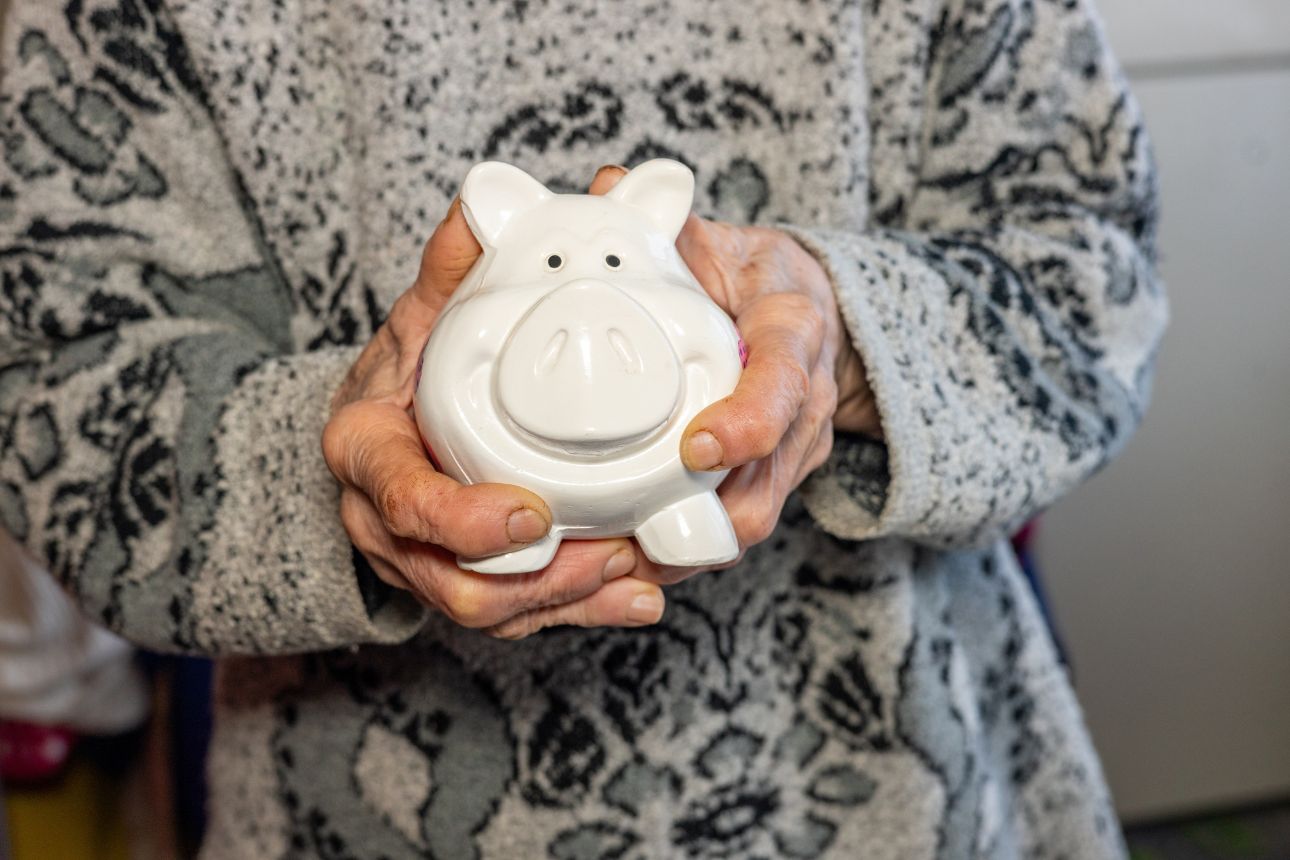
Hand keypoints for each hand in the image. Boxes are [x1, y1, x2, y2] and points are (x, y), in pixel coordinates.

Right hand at [322, 199, 665, 637]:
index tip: (533, 512)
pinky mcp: (463, 580)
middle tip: (610, 549)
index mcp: (367, 449)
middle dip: (535, 578)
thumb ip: (458, 261)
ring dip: (564, 600)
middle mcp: (383, 519)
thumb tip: (488, 197)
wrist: (397, 413)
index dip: (464, 519)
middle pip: (450, 579)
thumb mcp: (428, 306)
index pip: (402, 498)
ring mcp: (421, 559)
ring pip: (487, 609)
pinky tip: (633, 597)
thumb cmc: (414, 360)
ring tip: (633, 574)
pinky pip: (515, 613)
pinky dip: (575, 610)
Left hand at [585, 166, 878, 586]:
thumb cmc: (752, 277)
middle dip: (709, 516)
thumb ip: (667, 223)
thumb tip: (608, 187)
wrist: (804, 315)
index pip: (787, 380)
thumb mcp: (721, 240)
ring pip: (752, 516)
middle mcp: (805, 402)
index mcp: (796, 331)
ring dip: (691, 547)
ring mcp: (794, 449)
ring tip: (622, 562)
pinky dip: (688, 549)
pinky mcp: (773, 479)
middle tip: (635, 536)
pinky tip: (632, 559)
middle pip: (771, 476)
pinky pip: (734, 525)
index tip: (700, 447)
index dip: (750, 420)